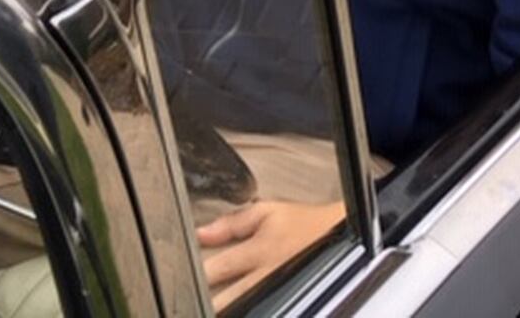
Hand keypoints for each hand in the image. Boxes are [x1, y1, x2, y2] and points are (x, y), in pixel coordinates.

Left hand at [198, 199, 344, 311]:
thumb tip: (200, 233)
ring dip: (225, 307)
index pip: (217, 270)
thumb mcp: (267, 212)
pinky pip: (263, 309)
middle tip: (188, 302)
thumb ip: (231, 224)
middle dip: (206, 302)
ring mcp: (277, 295)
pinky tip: (237, 307)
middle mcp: (266, 279)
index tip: (176, 278)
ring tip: (207, 307)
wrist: (343, 238)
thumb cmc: (304, 226)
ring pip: (245, 308)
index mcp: (258, 252)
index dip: (194, 277)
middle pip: (227, 301)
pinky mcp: (291, 303)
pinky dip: (249, 308)